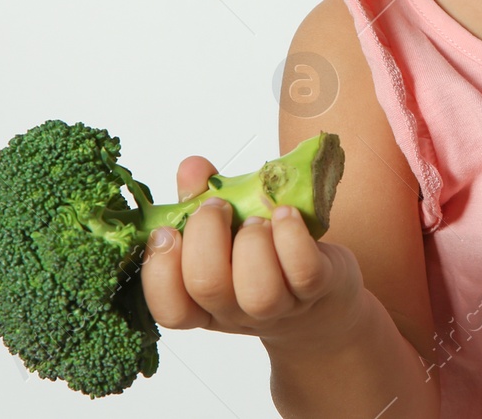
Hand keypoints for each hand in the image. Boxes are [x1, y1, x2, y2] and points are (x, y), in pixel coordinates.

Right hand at [141, 154, 365, 346]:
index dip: (160, 269)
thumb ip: (199, 201)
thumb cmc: (262, 259)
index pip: (169, 310)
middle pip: (207, 286)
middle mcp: (236, 313)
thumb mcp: (224, 234)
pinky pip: (303, 270)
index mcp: (203, 305)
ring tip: (256, 218)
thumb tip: (191, 168)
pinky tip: (285, 213)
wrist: (322, 297)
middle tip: (218, 207)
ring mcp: (278, 306)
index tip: (167, 231)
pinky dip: (291, 235)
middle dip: (206, 233)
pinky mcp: (316, 289)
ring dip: (251, 242)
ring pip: (257, 290)